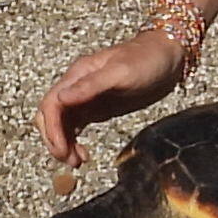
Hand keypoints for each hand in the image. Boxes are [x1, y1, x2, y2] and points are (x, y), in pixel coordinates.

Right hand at [41, 31, 184, 160]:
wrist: (167, 56)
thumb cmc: (146, 59)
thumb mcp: (120, 72)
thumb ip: (90, 86)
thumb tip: (61, 99)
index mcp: (78, 75)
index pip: (51, 104)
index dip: (52, 129)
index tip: (62, 149)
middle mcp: (76, 86)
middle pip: (50, 116)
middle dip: (54, 139)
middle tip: (68, 160)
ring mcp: (85, 98)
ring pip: (61, 124)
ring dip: (63, 144)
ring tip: (76, 161)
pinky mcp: (96, 107)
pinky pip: (75, 126)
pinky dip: (73, 141)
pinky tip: (82, 153)